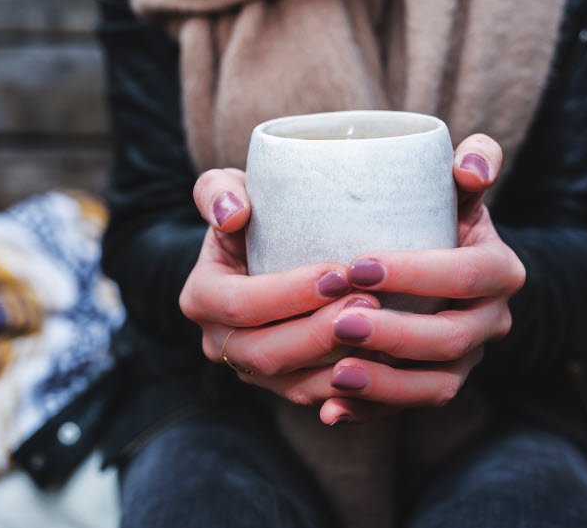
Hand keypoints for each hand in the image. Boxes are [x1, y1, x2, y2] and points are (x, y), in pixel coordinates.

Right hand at [180, 168, 380, 401]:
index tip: (338, 272)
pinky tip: (385, 360)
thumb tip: (232, 215)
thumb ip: (219, 191)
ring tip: (383, 330)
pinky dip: (351, 385)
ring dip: (340, 362)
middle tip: (370, 302)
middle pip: (267, 352)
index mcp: (201, 297)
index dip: (289, 293)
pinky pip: (317, 397)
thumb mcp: (231, 189)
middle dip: (320, 331)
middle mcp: (219, 342)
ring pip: (295, 383)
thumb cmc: (256, 212)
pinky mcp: (285, 386)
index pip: (241, 304)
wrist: (269, 249)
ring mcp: (252, 371)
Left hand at [313, 134, 525, 424]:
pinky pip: (409, 409)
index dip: (416, 273)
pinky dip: (371, 412)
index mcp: (500, 268)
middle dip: (396, 334)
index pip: (467, 274)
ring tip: (335, 374)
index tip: (356, 265)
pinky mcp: (438, 386)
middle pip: (452, 339)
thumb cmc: (433, 211)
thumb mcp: (454, 183)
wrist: (433, 260)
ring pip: (437, 386)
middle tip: (339, 322)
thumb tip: (469, 166)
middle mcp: (491, 320)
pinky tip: (332, 410)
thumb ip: (472, 160)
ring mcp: (467, 360)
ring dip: (386, 386)